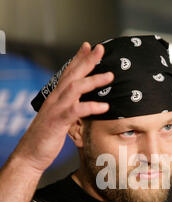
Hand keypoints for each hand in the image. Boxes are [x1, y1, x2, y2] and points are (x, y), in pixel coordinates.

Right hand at [13, 42, 112, 173]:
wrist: (30, 154)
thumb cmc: (46, 138)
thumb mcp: (59, 119)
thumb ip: (69, 109)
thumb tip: (81, 106)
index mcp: (56, 97)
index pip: (67, 73)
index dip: (78, 59)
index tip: (88, 46)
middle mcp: (55, 99)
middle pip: (72, 74)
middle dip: (87, 60)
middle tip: (101, 49)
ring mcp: (56, 109)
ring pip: (74, 88)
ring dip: (93, 80)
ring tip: (110, 76)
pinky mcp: (58, 122)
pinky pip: (75, 110)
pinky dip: (91, 107)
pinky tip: (104, 107)